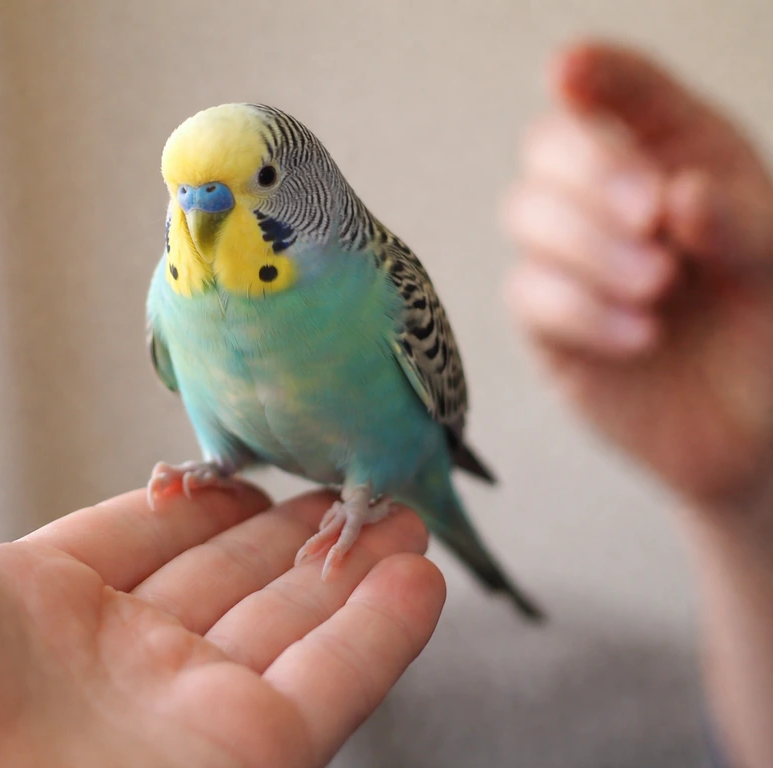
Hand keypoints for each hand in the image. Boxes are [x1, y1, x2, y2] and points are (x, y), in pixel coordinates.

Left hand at [0, 432, 442, 767]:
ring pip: (293, 628)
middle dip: (292, 529)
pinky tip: (420, 574)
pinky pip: (332, 688)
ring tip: (405, 508)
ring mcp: (178, 721)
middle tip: (349, 476)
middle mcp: (108, 670)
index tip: (250, 467)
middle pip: (228, 584)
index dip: (200, 504)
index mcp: (24, 613)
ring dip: (353, 569)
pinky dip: (383, 632)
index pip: (141, 544)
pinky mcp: (240, 764)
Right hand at [502, 39, 772, 514]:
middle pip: (549, 145)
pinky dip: (582, 309)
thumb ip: (742, 225)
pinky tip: (641, 335)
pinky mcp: (546, 322)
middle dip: (591, 171)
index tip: (567, 68)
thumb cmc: (771, 333)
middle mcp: (611, 199)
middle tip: (654, 213)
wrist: (750, 435)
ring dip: (588, 244)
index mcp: (675, 157)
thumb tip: (680, 195)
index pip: (621, 94)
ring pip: (525, 212)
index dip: (593, 73)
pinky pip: (530, 293)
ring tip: (658, 286)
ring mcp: (569, 261)